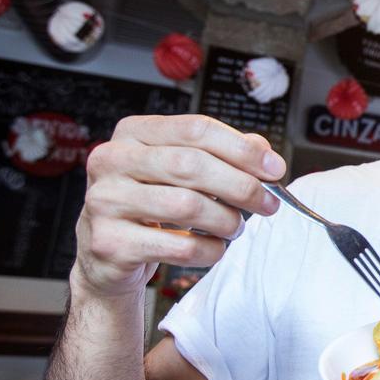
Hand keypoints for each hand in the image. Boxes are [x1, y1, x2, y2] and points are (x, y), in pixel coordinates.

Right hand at [72, 114, 285, 300]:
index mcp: (133, 132)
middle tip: (267, 203)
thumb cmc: (151, 204)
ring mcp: (105, 201)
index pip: (195, 129)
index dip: (242, 149)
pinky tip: (214, 248)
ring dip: (226, 221)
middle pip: (192, 165)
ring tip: (235, 227)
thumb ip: (221, 154)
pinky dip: (209, 250)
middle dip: (241, 186)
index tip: (275, 168)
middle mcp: (112, 160)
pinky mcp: (109, 242)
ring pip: (186, 206)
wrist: (110, 251)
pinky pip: (178, 247)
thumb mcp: (181, 170)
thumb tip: (263, 151)